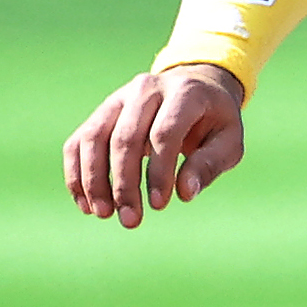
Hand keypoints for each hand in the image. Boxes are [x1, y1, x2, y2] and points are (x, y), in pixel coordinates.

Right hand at [63, 62, 246, 229]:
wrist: (194, 86)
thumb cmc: (214, 120)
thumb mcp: (228, 140)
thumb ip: (209, 164)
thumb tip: (185, 193)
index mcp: (184, 92)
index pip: (164, 133)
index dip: (159, 172)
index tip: (159, 205)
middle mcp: (146, 89)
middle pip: (125, 138)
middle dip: (124, 183)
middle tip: (130, 220)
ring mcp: (118, 98)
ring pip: (94, 138)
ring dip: (94, 180)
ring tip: (103, 214)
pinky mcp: (101, 112)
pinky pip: (79, 142)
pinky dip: (77, 173)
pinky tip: (86, 203)